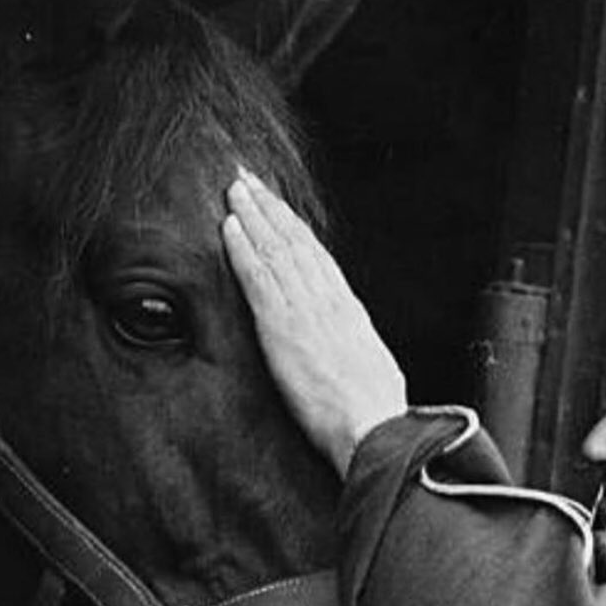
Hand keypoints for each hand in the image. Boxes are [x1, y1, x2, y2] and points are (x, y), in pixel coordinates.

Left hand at [222, 169, 407, 476]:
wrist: (373, 428)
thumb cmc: (376, 411)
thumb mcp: (372, 367)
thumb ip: (352, 346)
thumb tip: (346, 342)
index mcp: (349, 309)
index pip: (317, 256)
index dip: (293, 226)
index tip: (277, 204)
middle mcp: (328, 301)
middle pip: (294, 241)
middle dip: (270, 207)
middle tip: (248, 178)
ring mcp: (304, 311)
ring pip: (275, 250)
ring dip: (253, 215)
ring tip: (235, 189)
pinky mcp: (282, 329)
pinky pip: (258, 279)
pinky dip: (243, 249)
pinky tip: (229, 227)